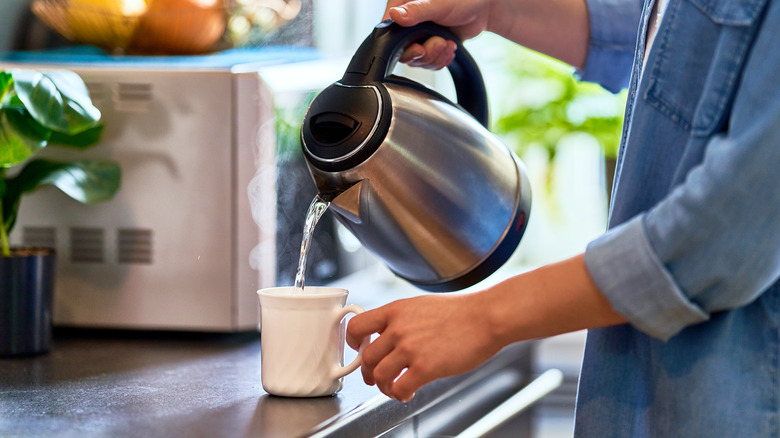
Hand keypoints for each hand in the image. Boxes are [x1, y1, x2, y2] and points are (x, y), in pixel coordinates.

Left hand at [346, 293, 502, 401]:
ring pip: (378, 375)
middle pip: (366, 357)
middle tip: (375, 378)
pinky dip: (399, 395)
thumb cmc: (461, 312)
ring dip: (383, 387)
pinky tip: (408, 393)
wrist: (485, 317)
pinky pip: (399, 388)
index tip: (359, 349)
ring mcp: (410, 348)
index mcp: (396, 310)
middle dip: (368, 372)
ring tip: (394, 388)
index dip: (353, 342)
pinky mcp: (425, 367)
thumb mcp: (421, 305)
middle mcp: (398, 328)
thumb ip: (401, 319)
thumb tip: (388, 334)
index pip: (356, 325)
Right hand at [382, 0, 493, 69]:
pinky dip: (441, 60)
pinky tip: (450, 48)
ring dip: (434, 57)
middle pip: (403, 50)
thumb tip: (394, 15)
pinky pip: (429, 62)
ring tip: (448, 44)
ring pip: (417, 60)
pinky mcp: (430, 45)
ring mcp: (418, 35)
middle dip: (424, 53)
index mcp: (403, 5)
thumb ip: (416, 10)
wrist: (484, 8)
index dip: (401, 45)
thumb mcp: (438, 3)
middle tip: (439, 44)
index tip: (418, 48)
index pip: (388, 31)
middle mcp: (407, 22)